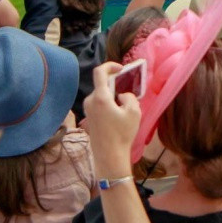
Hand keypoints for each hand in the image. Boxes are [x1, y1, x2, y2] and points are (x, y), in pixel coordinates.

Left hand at [84, 62, 140, 177]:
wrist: (109, 156)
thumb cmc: (122, 134)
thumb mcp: (134, 112)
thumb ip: (129, 97)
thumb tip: (121, 96)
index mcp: (100, 97)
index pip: (100, 72)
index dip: (110, 66)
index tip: (121, 69)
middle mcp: (90, 101)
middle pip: (102, 85)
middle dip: (115, 85)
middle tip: (128, 91)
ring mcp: (87, 110)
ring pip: (101, 95)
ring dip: (112, 96)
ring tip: (125, 107)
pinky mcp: (88, 118)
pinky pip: (99, 104)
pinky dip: (108, 104)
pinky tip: (117, 116)